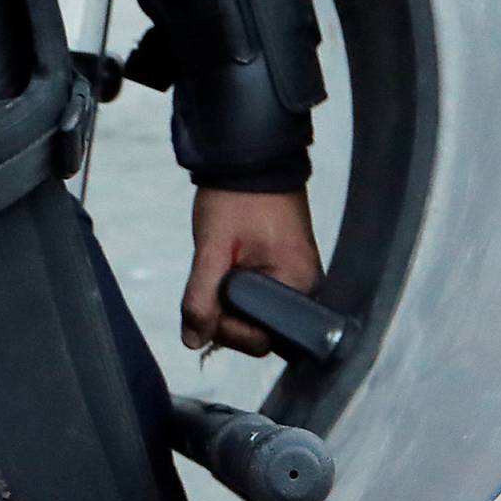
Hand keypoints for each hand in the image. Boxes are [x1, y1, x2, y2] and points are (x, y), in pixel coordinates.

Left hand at [182, 188, 323, 356]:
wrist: (251, 159)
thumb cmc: (236, 199)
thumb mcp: (212, 250)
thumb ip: (201, 298)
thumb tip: (194, 341)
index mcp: (298, 284)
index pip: (262, 339)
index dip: (229, 330)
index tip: (211, 302)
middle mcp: (306, 287)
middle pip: (260, 332)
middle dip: (227, 317)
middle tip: (212, 280)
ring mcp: (297, 279)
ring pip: (255, 316)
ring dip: (229, 303)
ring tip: (221, 267)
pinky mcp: (286, 270)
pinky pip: (258, 297)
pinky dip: (236, 290)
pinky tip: (228, 268)